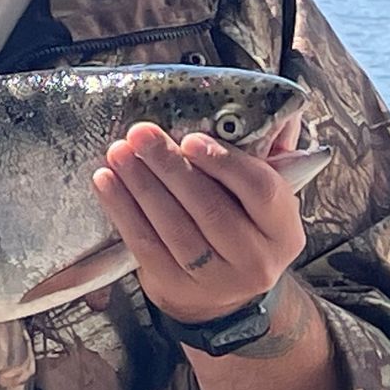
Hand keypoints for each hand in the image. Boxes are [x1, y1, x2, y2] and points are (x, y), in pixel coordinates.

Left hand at [92, 113, 305, 326]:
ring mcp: (216, 280)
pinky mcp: (176, 288)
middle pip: (210, 209)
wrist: (222, 288)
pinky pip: (145, 245)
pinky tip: (106, 181)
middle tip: (141, 134)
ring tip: (119, 152)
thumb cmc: (240, 220)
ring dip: (141, 185)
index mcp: (283, 229)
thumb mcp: (263, 193)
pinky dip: (122, 210)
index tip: (191, 138)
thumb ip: (267, 150)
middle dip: (170, 166)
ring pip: (174, 227)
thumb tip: (266, 101)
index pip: (260, 190)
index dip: (225, 163)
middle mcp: (256, 259)